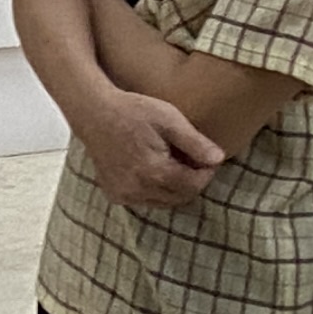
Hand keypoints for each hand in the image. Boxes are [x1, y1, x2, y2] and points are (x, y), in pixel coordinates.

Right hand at [84, 87, 222, 209]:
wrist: (94, 113)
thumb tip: (218, 159)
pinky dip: (154, 190)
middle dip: (192, 181)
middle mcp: (138, 190)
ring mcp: (124, 195)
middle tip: (191, 160)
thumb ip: (194, 142)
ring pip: (163, 202)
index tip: (208, 158)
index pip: (194, 185)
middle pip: (180, 197)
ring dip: (174, 188)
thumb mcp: (169, 118)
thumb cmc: (132, 111)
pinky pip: (144, 201)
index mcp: (155, 172)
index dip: (206, 173)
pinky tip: (151, 170)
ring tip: (172, 163)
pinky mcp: (115, 195)